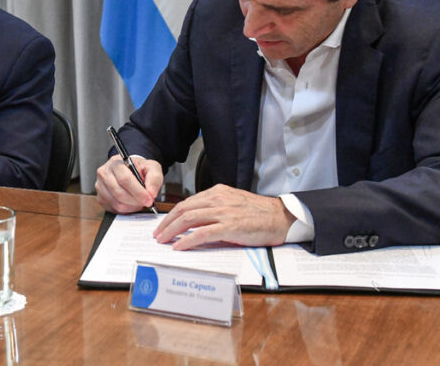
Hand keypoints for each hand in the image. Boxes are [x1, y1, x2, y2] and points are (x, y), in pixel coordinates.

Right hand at [95, 154, 162, 212]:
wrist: (129, 170)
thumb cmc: (139, 168)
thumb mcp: (151, 167)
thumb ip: (154, 178)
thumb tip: (151, 192)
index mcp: (116, 163)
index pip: (125, 179)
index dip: (138, 192)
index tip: (149, 199)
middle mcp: (104, 173)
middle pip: (119, 193)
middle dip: (136, 201)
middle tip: (147, 202)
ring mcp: (100, 187)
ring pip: (117, 203)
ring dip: (132, 206)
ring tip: (139, 201)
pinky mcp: (100, 198)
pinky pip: (114, 209)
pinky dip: (126, 209)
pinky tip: (132, 203)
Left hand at [152, 184, 293, 249]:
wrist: (281, 217)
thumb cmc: (259, 213)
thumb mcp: (233, 204)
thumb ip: (215, 209)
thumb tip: (196, 222)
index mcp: (217, 192)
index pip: (188, 202)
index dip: (172, 215)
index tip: (163, 225)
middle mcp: (218, 199)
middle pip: (184, 209)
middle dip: (167, 223)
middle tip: (158, 235)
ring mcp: (224, 212)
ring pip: (189, 219)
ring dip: (172, 231)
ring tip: (163, 241)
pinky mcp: (230, 226)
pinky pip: (202, 233)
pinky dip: (188, 240)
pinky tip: (179, 247)